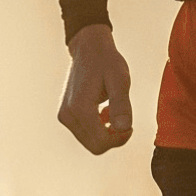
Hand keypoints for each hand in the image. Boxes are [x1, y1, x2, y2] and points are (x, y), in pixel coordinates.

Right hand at [60, 24, 132, 154]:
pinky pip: (85, 133)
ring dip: (106, 133)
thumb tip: (125, 128)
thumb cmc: (107, 62)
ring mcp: (64, 116)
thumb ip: (122, 105)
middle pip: (95, 146)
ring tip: (115, 112)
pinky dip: (98, 128)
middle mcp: (67, 115)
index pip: (101, 143)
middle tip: (126, 120)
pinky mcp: (65, 115)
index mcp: (80, 108)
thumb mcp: (120, 80)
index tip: (131, 125)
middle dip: (114, 138)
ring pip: (90, 141)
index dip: (120, 139)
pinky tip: (106, 112)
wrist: (89, 49)